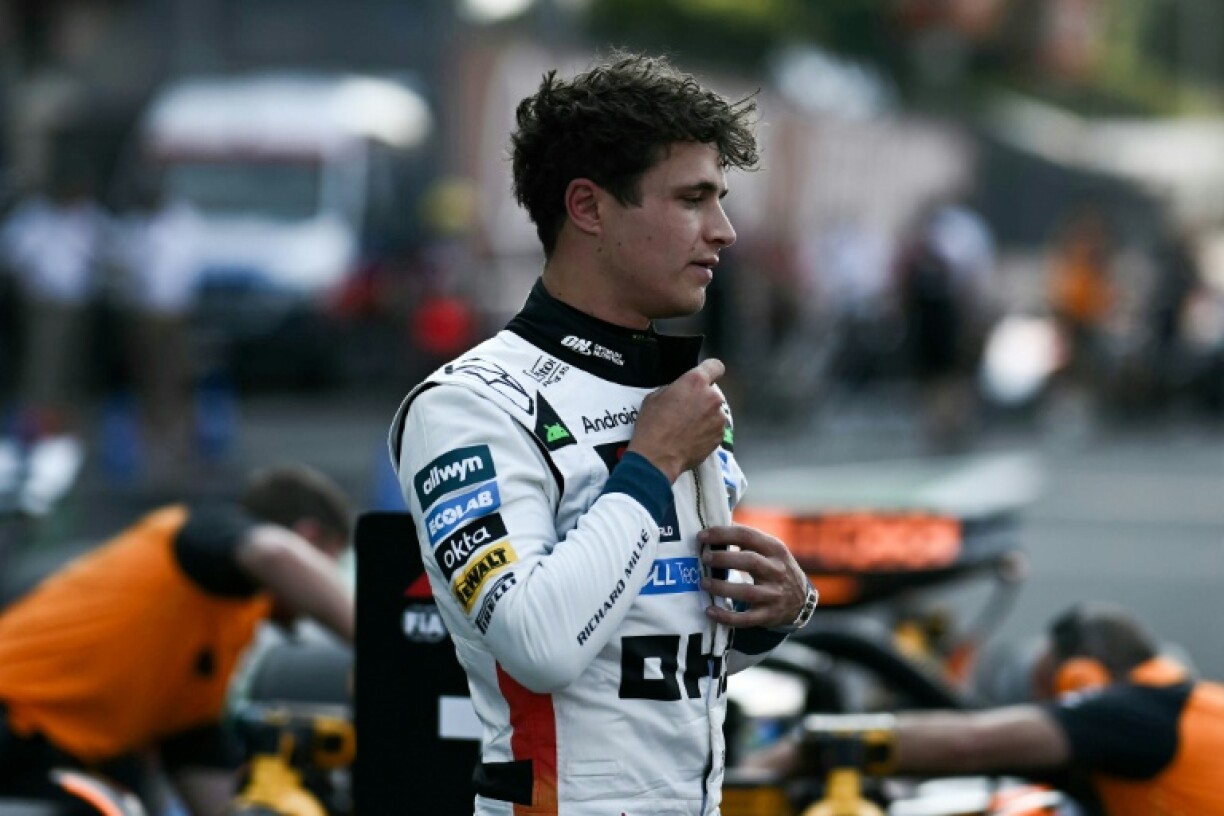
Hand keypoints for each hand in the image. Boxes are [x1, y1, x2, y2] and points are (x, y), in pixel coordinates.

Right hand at [628, 358, 726, 482]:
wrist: (657, 457)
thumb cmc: (652, 424)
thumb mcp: (655, 397)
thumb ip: (675, 389)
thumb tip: (682, 393)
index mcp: (696, 382)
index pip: (715, 366)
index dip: (710, 371)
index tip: (705, 379)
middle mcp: (712, 397)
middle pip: (713, 393)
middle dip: (703, 399)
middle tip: (687, 411)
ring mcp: (719, 419)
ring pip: (715, 412)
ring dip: (706, 417)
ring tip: (688, 429)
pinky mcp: (720, 437)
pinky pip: (715, 429)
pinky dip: (707, 432)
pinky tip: (692, 439)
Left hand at [697, 524, 808, 628]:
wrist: (801, 600)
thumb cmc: (775, 568)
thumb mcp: (770, 549)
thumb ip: (747, 539)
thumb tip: (715, 526)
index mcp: (775, 549)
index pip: (747, 536)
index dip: (722, 534)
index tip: (702, 536)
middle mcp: (777, 570)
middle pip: (749, 561)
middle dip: (723, 558)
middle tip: (704, 557)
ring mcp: (774, 594)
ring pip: (747, 592)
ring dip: (722, 587)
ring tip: (703, 582)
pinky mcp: (768, 616)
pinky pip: (746, 619)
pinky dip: (726, 617)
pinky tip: (710, 612)